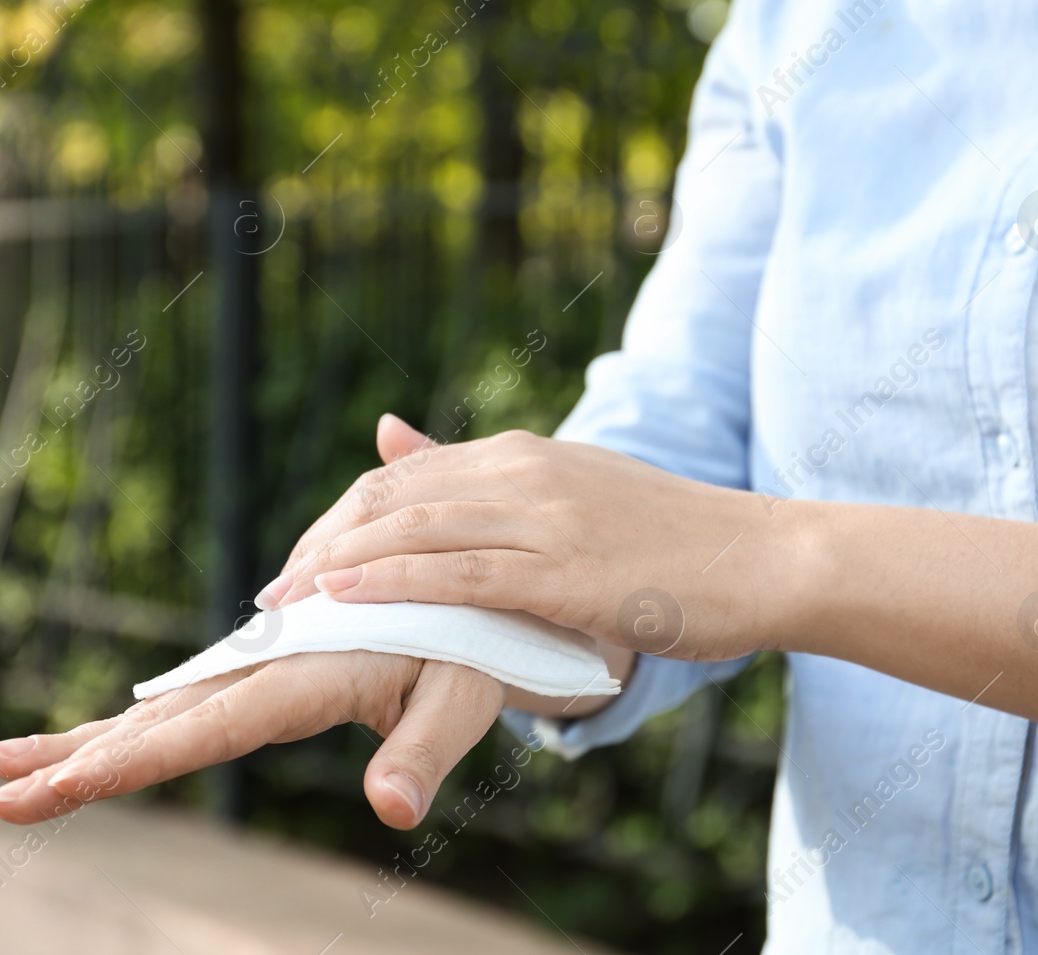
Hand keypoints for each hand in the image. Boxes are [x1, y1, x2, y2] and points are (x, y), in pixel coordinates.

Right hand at [0, 652, 503, 828]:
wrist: (486, 561)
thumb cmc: (483, 637)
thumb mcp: (464, 692)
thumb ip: (423, 747)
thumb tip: (390, 812)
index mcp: (306, 668)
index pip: (207, 725)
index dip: (136, 756)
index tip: (63, 781)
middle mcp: (274, 659)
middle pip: (162, 715)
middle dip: (80, 753)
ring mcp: (270, 659)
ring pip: (167, 704)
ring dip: (93, 737)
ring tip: (11, 768)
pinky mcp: (279, 659)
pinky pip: (199, 694)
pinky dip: (143, 721)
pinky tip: (102, 742)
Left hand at [259, 415, 786, 661]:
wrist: (764, 556)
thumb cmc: (670, 541)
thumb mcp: (569, 489)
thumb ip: (481, 476)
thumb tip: (389, 434)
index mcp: (521, 455)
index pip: (400, 479)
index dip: (339, 522)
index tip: (299, 564)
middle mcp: (523, 472)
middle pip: (391, 501)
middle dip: (322, 547)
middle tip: (274, 594)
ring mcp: (545, 517)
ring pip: (414, 533)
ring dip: (338, 568)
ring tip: (286, 603)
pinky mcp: (566, 569)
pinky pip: (460, 575)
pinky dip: (393, 586)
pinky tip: (344, 602)